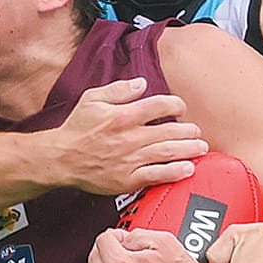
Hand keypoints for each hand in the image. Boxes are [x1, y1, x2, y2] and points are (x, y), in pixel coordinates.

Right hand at [47, 78, 208, 196]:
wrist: (61, 159)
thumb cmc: (76, 128)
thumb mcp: (92, 99)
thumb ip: (119, 89)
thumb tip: (143, 83)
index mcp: (123, 115)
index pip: (159, 105)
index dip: (175, 104)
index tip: (180, 108)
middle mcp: (130, 136)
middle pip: (169, 131)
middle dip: (188, 130)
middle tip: (196, 130)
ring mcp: (130, 159)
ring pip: (167, 153)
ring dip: (188, 150)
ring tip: (201, 147)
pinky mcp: (128, 179)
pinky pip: (157, 175)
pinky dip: (174, 172)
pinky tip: (188, 169)